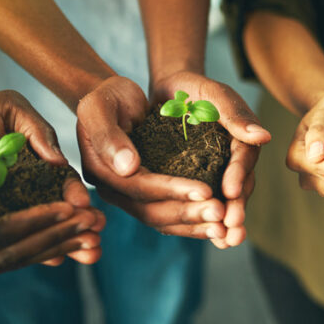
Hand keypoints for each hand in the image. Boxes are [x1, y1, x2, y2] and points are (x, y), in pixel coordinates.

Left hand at [0, 91, 101, 264]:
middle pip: (57, 215)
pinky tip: (52, 260)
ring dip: (64, 244)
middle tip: (98, 239)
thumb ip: (36, 129)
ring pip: (36, 232)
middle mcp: (20, 192)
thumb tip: (60, 162)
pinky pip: (6, 241)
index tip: (88, 210)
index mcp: (32, 166)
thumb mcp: (7, 110)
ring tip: (88, 253)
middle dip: (80, 228)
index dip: (77, 199)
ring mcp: (0, 211)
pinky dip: (29, 251)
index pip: (61, 186)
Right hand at [0, 146, 101, 293]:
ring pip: (11, 260)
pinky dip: (39, 247)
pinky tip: (69, 238)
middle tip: (97, 221)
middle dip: (56, 236)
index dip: (36, 223)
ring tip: (94, 231)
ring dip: (56, 245)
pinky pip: (5, 258)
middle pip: (8, 255)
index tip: (73, 207)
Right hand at [78, 75, 229, 239]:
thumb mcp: (99, 107)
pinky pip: (169, 215)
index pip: (139, 187)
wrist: (113, 101)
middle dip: (188, 212)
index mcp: (100, 171)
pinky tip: (216, 224)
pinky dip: (192, 222)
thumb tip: (128, 168)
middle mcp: (113, 190)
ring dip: (194, 224)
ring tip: (224, 226)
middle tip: (221, 213)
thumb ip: (109, 136)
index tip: (206, 191)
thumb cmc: (108, 98)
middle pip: (152, 211)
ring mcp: (129, 196)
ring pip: (162, 219)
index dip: (172, 190)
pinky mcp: (147, 195)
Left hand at [149, 70, 269, 247]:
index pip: (242, 159)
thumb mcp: (215, 94)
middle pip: (238, 187)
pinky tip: (207, 239)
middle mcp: (233, 161)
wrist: (171, 92)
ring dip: (224, 222)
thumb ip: (236, 114)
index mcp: (242, 140)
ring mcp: (216, 174)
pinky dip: (204, 220)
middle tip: (233, 229)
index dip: (238, 176)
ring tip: (224, 241)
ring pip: (223, 200)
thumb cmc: (195, 87)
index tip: (231, 192)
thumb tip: (263, 137)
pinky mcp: (197, 183)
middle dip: (236, 209)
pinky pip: (203, 202)